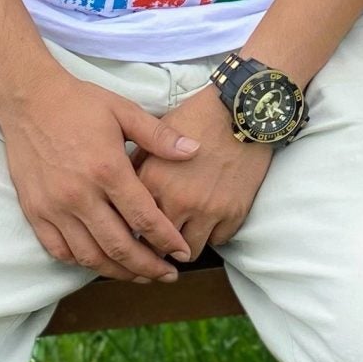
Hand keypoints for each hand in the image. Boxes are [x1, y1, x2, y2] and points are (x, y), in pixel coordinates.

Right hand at [0, 61, 201, 282]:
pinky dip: (82, 262)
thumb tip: (195, 151)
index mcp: (107, 170)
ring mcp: (54, 207)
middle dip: (148, 267)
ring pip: (90, 256)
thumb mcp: (123, 110)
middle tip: (167, 275)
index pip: (144, 218)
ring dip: (118, 271)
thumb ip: (159, 136)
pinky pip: (59, 250)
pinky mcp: (35, 212)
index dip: (167, 241)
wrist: (27, 99)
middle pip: (119, 246)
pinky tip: (100, 262)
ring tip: (139, 275)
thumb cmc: (79, 103)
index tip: (182, 253)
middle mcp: (80, 195)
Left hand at [138, 89, 273, 259]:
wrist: (241, 110)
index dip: (131, 233)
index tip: (135, 232)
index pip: (131, 226)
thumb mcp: (155, 133)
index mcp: (153, 181)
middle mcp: (178, 201)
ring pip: (189, 251)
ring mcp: (208, 210)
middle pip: (158, 247)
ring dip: (185, 245)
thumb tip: (121, 189)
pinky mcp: (234, 213)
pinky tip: (209, 219)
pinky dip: (213, 233)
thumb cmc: (196, 117)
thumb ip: (136, 164)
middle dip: (156, 247)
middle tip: (158, 242)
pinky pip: (218, 240)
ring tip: (184, 235)